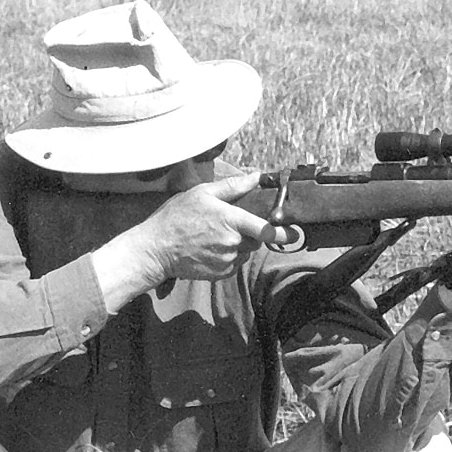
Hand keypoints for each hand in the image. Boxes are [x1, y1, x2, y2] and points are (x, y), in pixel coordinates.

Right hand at [116, 172, 298, 283]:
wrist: (156, 250)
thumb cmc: (176, 217)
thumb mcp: (202, 193)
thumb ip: (232, 186)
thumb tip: (256, 177)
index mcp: (231, 222)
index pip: (266, 230)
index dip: (283, 233)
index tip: (295, 233)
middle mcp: (232, 244)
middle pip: (257, 240)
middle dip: (251, 233)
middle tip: (231, 225)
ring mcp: (227, 261)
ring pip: (246, 252)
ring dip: (239, 245)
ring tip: (215, 236)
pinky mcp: (221, 274)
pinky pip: (235, 263)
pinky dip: (229, 256)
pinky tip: (211, 248)